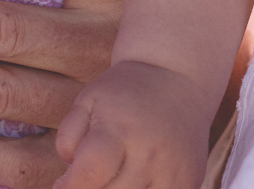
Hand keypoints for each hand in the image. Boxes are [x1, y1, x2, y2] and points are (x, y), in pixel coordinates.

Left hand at [54, 60, 209, 188]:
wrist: (177, 76)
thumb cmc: (124, 93)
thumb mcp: (88, 101)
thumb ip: (69, 139)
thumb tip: (67, 182)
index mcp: (119, 129)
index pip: (90, 173)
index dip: (70, 186)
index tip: (63, 184)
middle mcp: (149, 153)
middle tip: (90, 178)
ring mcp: (173, 171)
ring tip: (112, 177)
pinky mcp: (190, 182)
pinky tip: (135, 180)